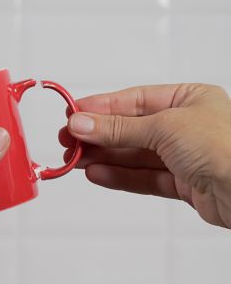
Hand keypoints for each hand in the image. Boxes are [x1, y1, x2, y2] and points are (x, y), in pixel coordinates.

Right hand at [60, 84, 230, 227]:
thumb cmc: (225, 148)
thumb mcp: (164, 127)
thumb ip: (119, 128)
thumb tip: (82, 123)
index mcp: (186, 100)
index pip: (133, 100)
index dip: (100, 107)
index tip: (73, 113)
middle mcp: (183, 126)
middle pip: (129, 129)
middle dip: (97, 135)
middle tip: (68, 139)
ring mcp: (181, 156)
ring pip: (132, 155)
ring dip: (102, 156)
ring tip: (75, 158)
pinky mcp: (180, 183)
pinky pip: (142, 177)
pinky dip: (117, 176)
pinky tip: (95, 172)